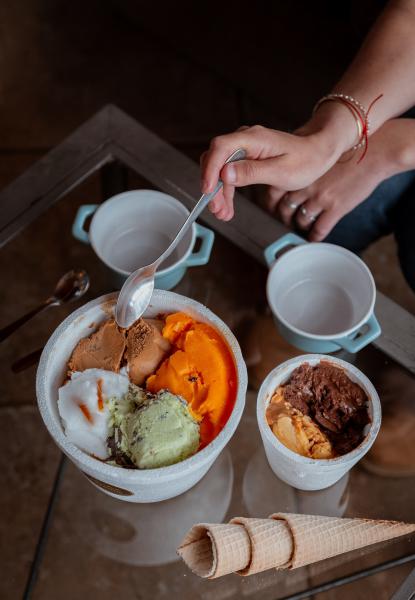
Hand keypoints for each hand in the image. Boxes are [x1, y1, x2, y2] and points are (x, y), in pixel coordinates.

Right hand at [200, 103, 357, 220]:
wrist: (319, 152)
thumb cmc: (305, 161)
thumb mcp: (280, 171)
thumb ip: (251, 172)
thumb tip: (225, 173)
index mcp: (253, 138)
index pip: (220, 149)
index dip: (210, 170)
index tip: (208, 190)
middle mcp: (244, 139)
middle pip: (215, 159)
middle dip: (212, 187)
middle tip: (217, 210)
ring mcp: (244, 147)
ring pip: (220, 168)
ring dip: (218, 192)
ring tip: (223, 214)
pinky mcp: (246, 156)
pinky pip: (229, 172)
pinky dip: (226, 189)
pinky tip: (228, 205)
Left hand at [267, 119, 407, 240]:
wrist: (373, 152)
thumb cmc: (345, 148)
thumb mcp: (315, 148)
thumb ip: (298, 159)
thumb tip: (283, 165)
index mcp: (296, 171)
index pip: (273, 193)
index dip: (271, 203)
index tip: (273, 207)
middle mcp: (304, 186)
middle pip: (284, 210)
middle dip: (284, 217)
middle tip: (286, 220)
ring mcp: (319, 199)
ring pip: (300, 221)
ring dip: (299, 226)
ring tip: (301, 226)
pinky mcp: (336, 209)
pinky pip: (319, 230)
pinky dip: (314, 236)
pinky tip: (314, 237)